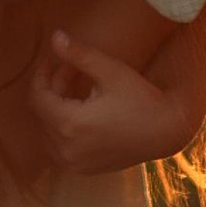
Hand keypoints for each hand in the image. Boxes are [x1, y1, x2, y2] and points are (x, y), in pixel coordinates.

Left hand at [30, 27, 194, 172]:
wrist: (168, 132)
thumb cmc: (141, 99)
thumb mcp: (110, 72)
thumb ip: (78, 54)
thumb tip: (54, 36)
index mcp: (69, 125)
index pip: (37, 98)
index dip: (41, 75)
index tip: (52, 60)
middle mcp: (66, 149)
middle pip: (43, 113)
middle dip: (53, 89)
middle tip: (72, 69)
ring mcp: (74, 164)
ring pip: (48, 131)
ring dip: (56, 108)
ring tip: (78, 89)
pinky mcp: (84, 170)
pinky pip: (60, 147)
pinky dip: (63, 128)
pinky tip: (82, 111)